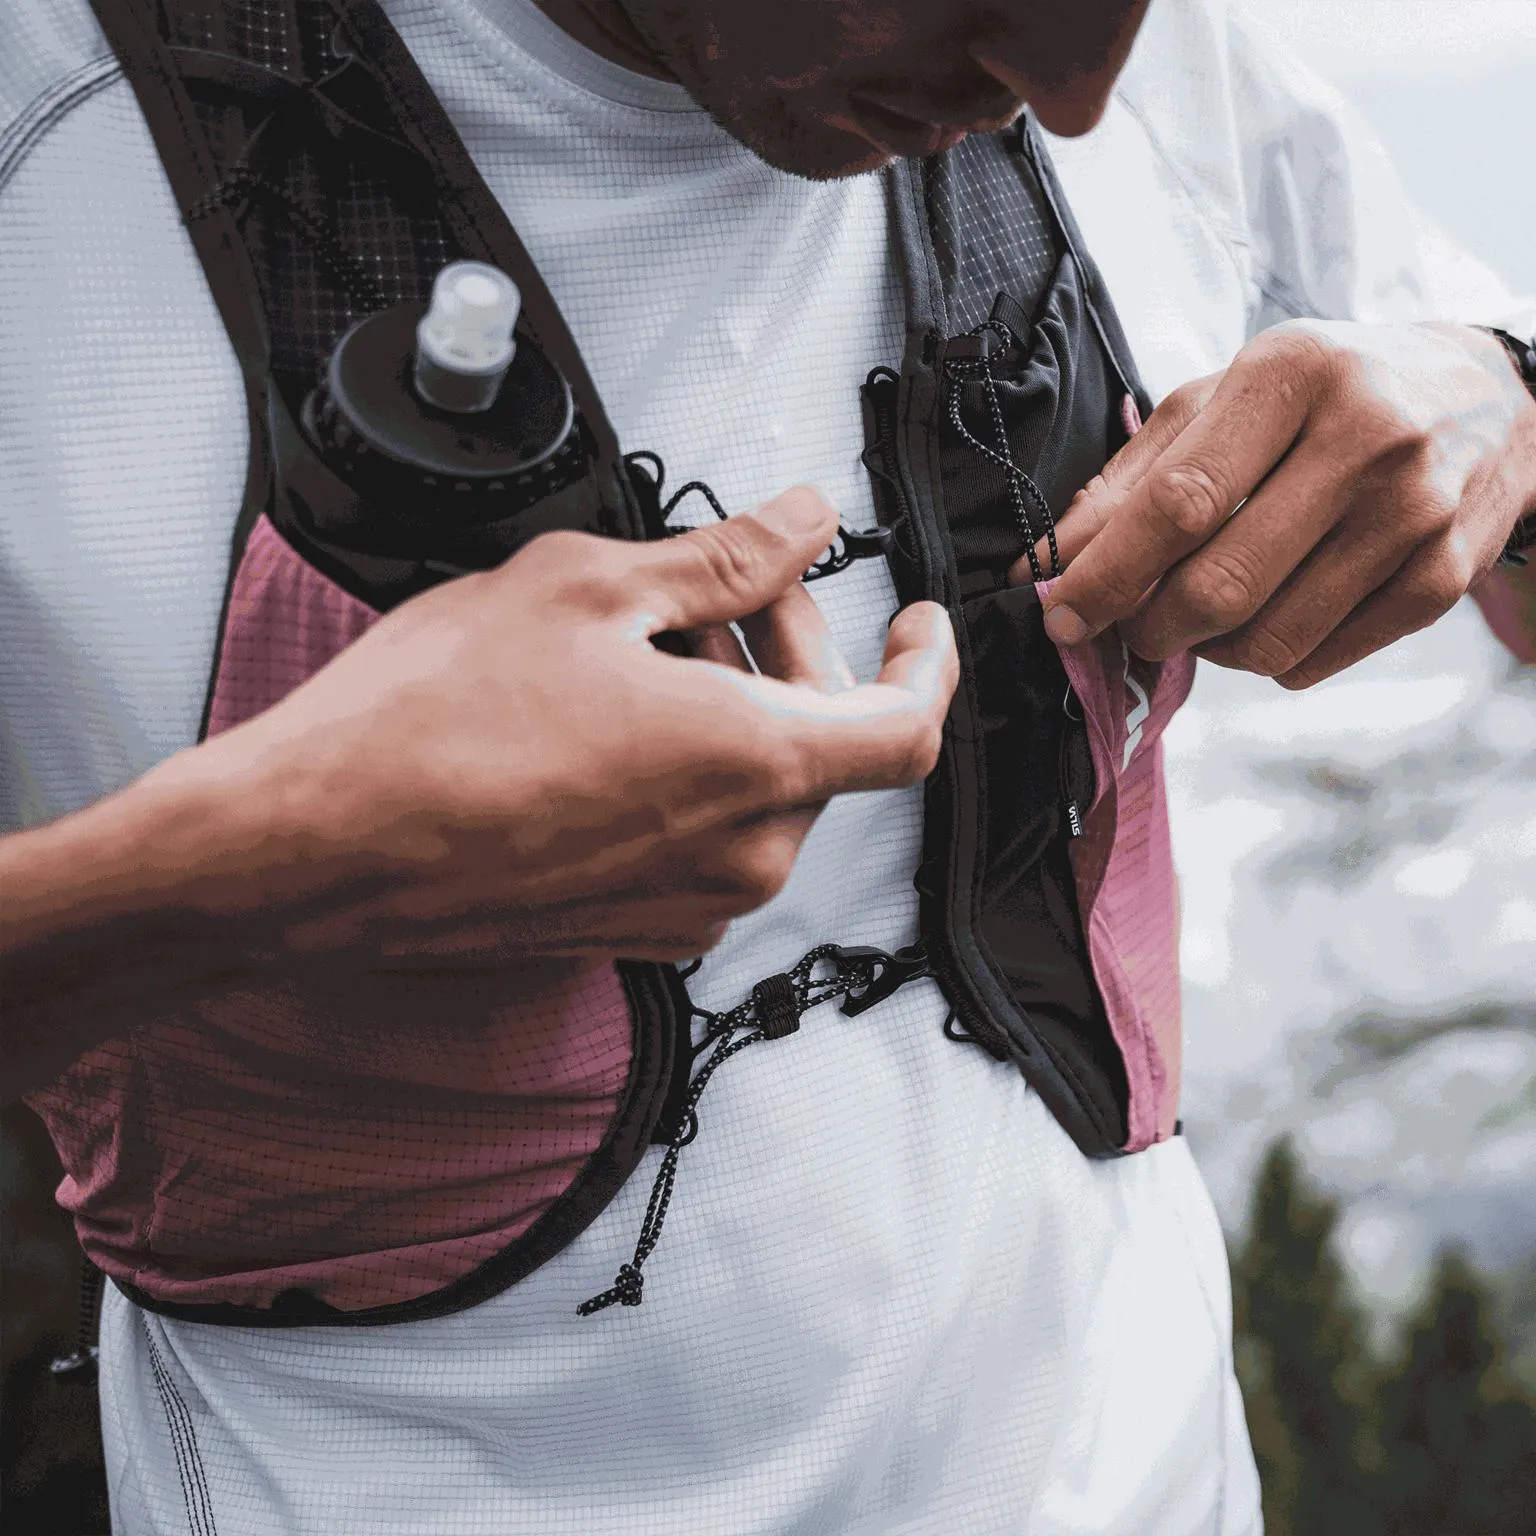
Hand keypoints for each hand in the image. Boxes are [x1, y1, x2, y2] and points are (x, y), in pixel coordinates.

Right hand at [7, 487, 954, 961]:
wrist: (318, 850)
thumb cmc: (435, 718)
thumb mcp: (592, 590)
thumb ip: (727, 558)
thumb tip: (807, 523)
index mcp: (757, 762)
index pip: (908, 724)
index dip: (929, 664)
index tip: (919, 620)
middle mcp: (743, 853)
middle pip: (825, 743)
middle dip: (794, 653)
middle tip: (726, 590)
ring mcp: (688, 904)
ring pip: (763, 792)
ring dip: (740, 712)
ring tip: (650, 651)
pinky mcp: (634, 930)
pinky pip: (705, 839)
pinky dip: (696, 773)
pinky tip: (618, 726)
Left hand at [1016, 321, 1535, 686]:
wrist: (1487, 395)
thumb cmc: (1323, 395)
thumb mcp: (1223, 400)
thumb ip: (1128, 480)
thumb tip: (1041, 564)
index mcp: (1293, 373)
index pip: (1180, 502)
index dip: (1107, 575)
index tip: (1059, 614)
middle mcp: (1366, 436)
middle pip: (1220, 583)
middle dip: (1148, 628)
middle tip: (1129, 627)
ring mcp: (1413, 512)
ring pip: (1266, 640)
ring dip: (1206, 651)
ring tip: (1200, 616)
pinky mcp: (1442, 577)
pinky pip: (1314, 661)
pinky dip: (1266, 661)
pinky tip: (1266, 616)